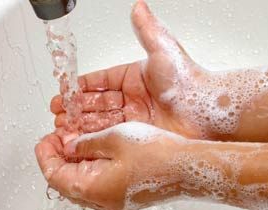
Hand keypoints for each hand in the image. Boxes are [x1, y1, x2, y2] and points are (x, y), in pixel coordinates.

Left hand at [35, 122, 184, 209]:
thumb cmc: (156, 155)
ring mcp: (114, 200)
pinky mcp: (126, 195)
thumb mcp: (115, 139)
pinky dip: (92, 167)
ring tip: (78, 141)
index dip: (46, 154)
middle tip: (61, 137)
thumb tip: (71, 145)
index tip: (45, 139)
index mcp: (92, 188)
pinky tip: (99, 151)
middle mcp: (101, 200)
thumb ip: (87, 143)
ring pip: (83, 182)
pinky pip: (100, 183)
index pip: (54, 175)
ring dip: (77, 162)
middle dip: (60, 157)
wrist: (188, 168)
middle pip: (67, 181)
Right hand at [50, 0, 211, 138]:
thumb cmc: (188, 82)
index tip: (64, 91)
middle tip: (59, 113)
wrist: (207, 111)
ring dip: (82, 123)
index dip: (80, 87)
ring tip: (64, 128)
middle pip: (97, 102)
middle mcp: (132, 97)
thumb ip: (146, 30)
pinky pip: (111, 135)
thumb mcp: (163, 51)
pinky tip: (81, 139)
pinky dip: (95, 137)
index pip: (100, 81)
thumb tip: (138, 7)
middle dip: (76, 108)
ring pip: (101, 119)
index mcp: (133, 77)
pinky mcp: (139, 134)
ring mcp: (135, 117)